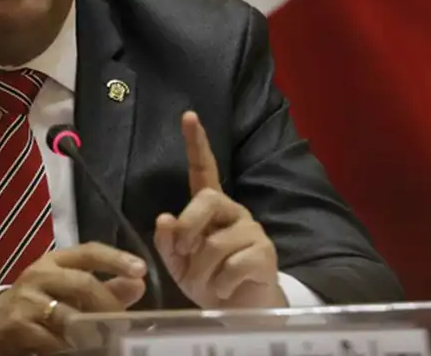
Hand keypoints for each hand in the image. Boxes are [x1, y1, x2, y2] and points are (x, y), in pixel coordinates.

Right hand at [0, 242, 147, 355]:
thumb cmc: (39, 301)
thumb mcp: (67, 287)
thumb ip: (106, 287)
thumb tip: (139, 285)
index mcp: (55, 261)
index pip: (89, 252)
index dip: (116, 259)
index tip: (141, 270)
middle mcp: (40, 275)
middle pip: (81, 283)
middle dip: (108, 304)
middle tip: (125, 323)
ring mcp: (27, 302)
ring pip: (68, 316)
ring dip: (92, 331)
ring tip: (108, 341)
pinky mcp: (18, 328)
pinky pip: (52, 341)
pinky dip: (71, 348)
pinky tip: (83, 350)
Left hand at [153, 111, 286, 309]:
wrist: (238, 315)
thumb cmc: (208, 282)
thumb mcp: (178, 264)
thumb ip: (168, 241)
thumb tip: (165, 218)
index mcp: (210, 210)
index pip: (204, 170)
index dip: (197, 143)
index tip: (189, 116)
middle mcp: (233, 212)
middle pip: (207, 200)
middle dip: (188, 228)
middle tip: (184, 255)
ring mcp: (252, 231)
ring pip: (215, 243)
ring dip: (202, 270)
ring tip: (207, 283)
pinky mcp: (266, 254)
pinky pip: (233, 265)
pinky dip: (220, 284)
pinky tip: (224, 290)